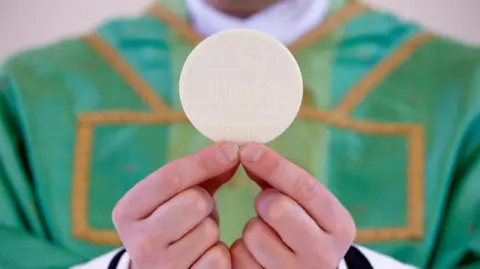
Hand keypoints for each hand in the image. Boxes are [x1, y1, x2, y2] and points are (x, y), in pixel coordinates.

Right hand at [113, 142, 239, 268]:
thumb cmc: (175, 223)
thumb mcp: (179, 195)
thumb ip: (202, 171)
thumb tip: (233, 149)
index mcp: (127, 211)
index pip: (169, 177)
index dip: (204, 161)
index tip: (231, 149)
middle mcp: (137, 241)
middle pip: (195, 202)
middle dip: (204, 202)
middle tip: (195, 213)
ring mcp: (159, 267)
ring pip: (209, 230)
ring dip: (211, 230)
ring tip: (196, 236)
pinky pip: (218, 258)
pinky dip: (218, 254)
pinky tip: (203, 256)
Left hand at [231, 143, 355, 268]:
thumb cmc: (301, 230)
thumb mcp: (304, 206)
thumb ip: (280, 180)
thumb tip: (248, 151)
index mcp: (340, 226)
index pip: (305, 187)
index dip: (273, 165)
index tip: (248, 149)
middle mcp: (324, 255)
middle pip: (277, 207)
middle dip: (264, 201)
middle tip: (267, 207)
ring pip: (253, 233)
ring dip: (252, 228)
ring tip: (267, 235)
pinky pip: (239, 256)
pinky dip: (241, 250)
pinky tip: (257, 255)